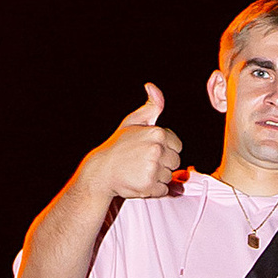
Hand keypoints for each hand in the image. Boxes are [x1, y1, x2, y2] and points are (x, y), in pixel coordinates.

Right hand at [89, 85, 185, 202]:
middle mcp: (157, 149)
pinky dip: (154, 189)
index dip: (165, 149)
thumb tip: (151, 86)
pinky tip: (140, 180)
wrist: (100, 171)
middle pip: (175, 162)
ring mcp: (153, 168)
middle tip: (143, 161)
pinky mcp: (149, 185)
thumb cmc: (117, 147)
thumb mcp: (133, 122)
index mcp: (157, 133)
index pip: (177, 145)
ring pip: (169, 176)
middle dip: (163, 163)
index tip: (149, 150)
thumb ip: (150, 107)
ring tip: (139, 170)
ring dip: (158, 176)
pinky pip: (163, 190)